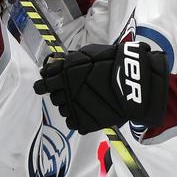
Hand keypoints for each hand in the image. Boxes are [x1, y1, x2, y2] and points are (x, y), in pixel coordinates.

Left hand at [33, 41, 168, 133]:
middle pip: (54, 97)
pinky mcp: (83, 122)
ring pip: (62, 110)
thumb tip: (58, 63)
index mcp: (64, 73)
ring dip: (70, 105)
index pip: (44, 82)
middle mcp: (65, 91)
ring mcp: (73, 108)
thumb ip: (71, 60)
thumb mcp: (89, 54)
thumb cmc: (113, 63)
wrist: (132, 83)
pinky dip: (78, 118)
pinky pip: (72, 122)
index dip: (44, 84)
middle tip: (75, 91)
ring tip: (85, 101)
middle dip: (61, 94)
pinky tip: (88, 111)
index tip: (47, 84)